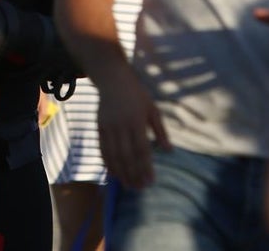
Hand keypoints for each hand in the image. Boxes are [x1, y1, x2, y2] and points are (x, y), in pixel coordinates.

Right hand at [96, 64, 170, 190]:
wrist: (112, 79)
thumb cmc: (137, 94)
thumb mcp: (153, 109)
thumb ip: (160, 131)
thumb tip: (169, 151)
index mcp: (137, 121)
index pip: (142, 150)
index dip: (146, 167)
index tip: (151, 181)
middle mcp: (121, 126)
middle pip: (127, 156)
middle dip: (134, 174)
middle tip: (140, 188)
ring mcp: (108, 127)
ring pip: (113, 156)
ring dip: (121, 173)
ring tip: (129, 186)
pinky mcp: (99, 127)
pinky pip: (102, 149)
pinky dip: (108, 163)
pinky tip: (114, 174)